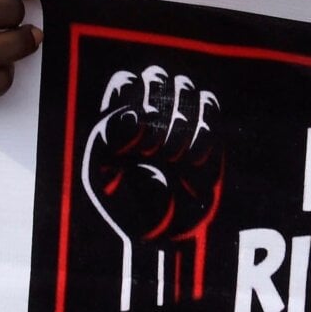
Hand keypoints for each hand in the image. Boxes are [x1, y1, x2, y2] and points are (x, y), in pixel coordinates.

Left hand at [83, 66, 224, 308]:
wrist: (164, 236)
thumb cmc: (126, 206)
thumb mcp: (100, 176)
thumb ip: (108, 140)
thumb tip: (135, 116)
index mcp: (118, 115)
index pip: (126, 82)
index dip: (129, 105)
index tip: (127, 148)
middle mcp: (149, 110)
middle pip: (157, 75)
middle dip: (156, 112)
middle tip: (149, 153)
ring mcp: (180, 117)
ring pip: (186, 86)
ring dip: (178, 125)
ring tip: (170, 160)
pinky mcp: (208, 130)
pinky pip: (211, 106)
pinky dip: (202, 134)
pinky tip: (191, 163)